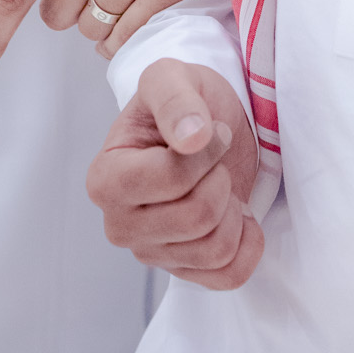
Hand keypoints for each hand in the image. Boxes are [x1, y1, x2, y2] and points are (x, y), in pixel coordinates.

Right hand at [86, 59, 262, 289]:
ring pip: (216, 248)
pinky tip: (237, 213)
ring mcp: (151, 253)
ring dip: (233, 207)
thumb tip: (192, 139)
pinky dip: (247, 243)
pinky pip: (229, 275)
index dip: (206, 151)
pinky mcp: (183, 271)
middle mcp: (120, 224)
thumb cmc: (183, 101)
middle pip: (197, 217)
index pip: (172, 179)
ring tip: (219, 182)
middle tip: (215, 159)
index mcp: (106, 179)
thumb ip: (175, 99)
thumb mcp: (172, 77)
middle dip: (221, 178)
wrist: (205, 126)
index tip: (209, 130)